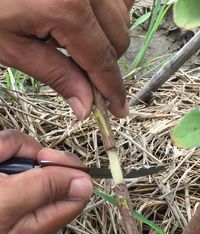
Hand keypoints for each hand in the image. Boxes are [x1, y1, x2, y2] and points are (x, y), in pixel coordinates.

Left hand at [0, 0, 133, 119]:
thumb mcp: (13, 47)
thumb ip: (56, 75)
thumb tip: (86, 106)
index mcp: (68, 7)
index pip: (103, 61)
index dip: (113, 90)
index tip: (119, 109)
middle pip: (118, 41)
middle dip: (105, 65)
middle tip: (82, 73)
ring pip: (121, 20)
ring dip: (106, 40)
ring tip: (72, 40)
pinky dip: (110, 16)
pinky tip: (88, 22)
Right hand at [0, 130, 92, 233]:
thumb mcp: (5, 201)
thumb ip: (46, 190)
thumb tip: (87, 184)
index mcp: (39, 218)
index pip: (77, 192)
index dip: (67, 169)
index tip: (46, 158)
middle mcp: (31, 201)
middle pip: (50, 165)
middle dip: (25, 155)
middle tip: (3, 159)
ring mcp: (16, 183)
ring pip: (27, 151)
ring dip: (6, 149)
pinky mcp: (6, 169)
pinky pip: (10, 147)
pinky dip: (0, 147)